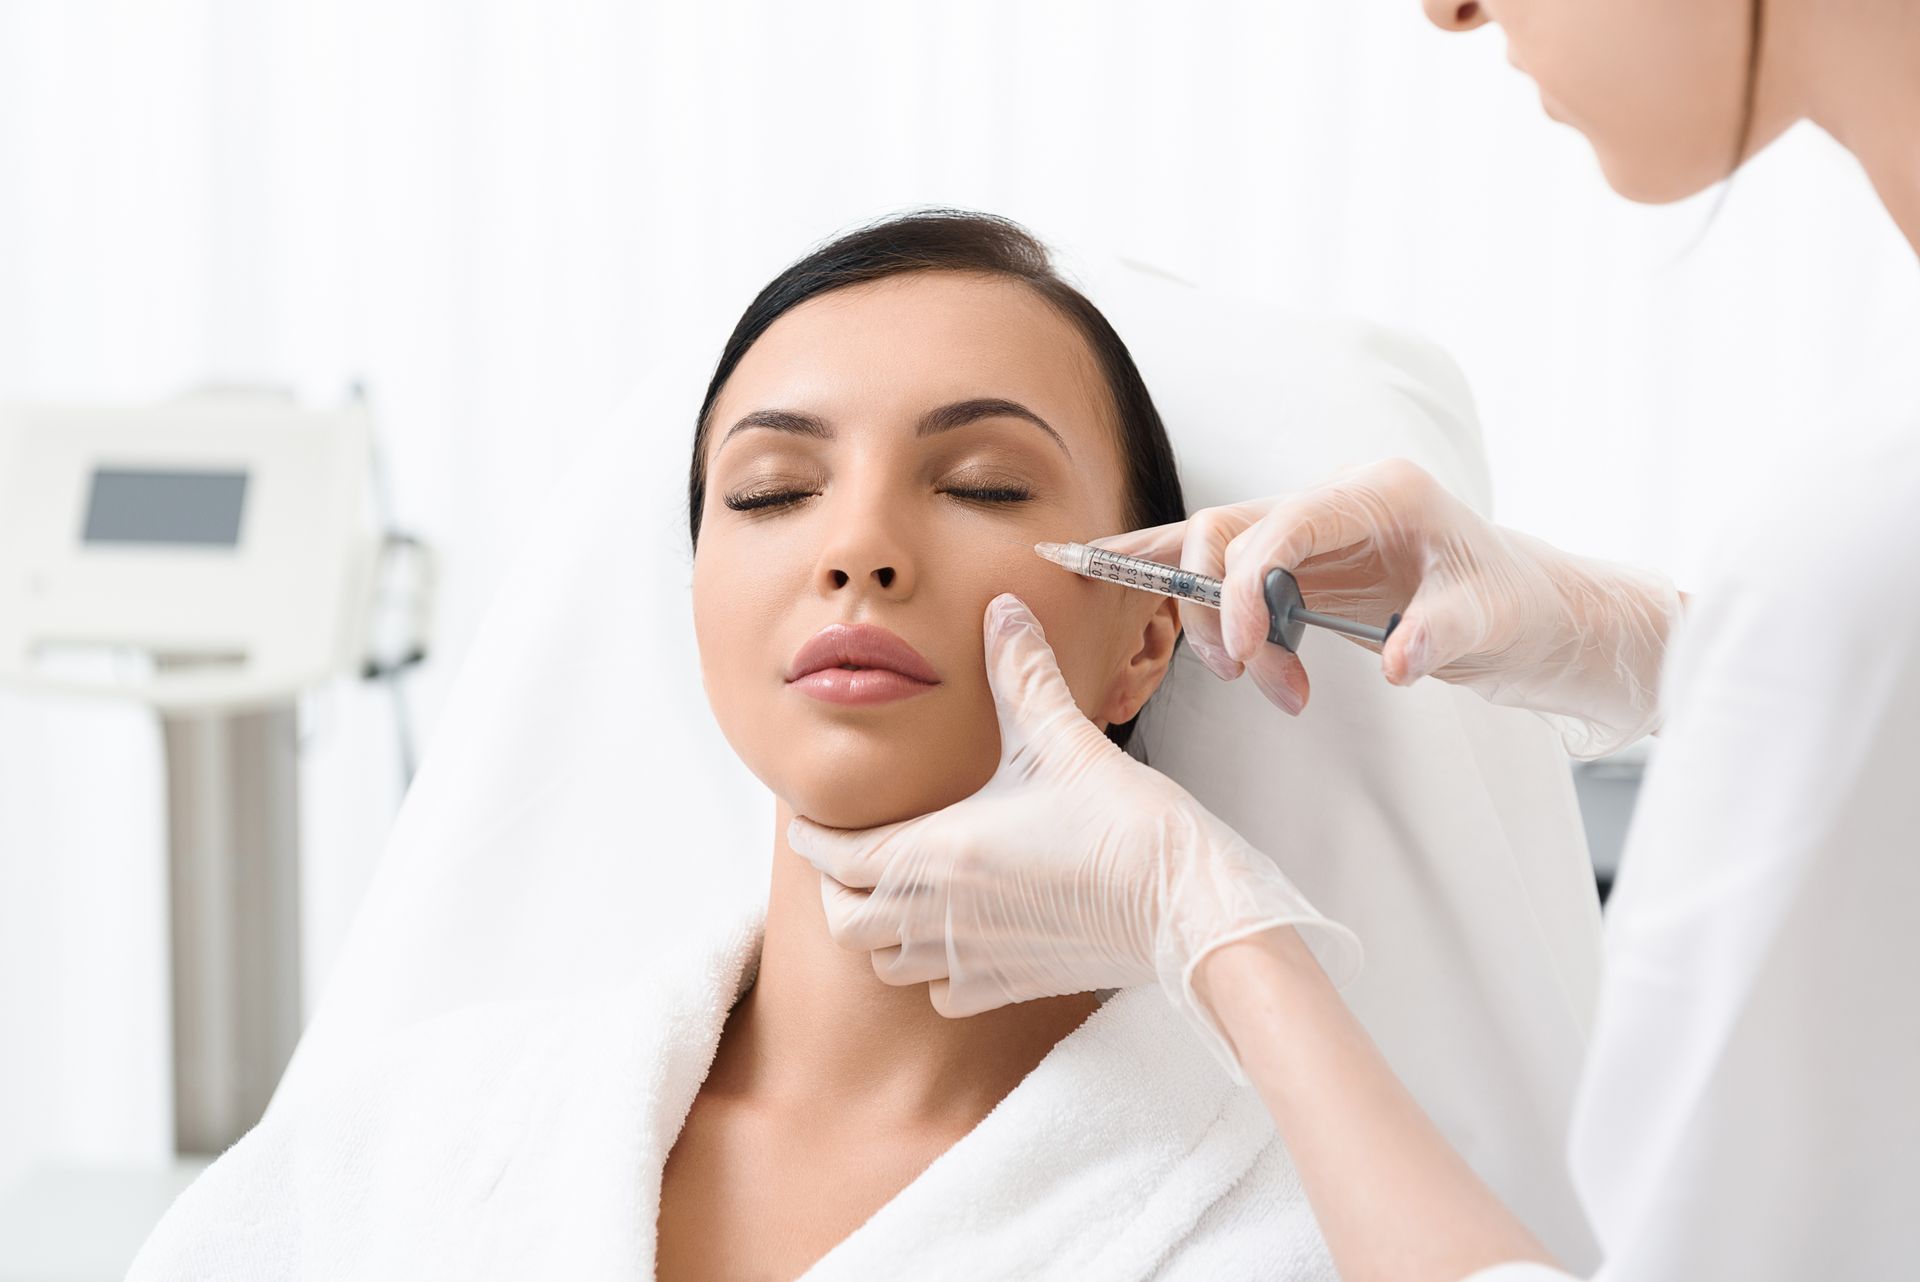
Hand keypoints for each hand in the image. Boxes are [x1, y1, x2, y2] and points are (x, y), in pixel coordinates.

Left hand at [787, 592, 1360, 1079]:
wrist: (1185, 906)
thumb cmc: (1125, 825)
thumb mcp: (1063, 738)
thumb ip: (1020, 674)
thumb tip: (1004, 610)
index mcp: (935, 854)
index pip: (836, 856)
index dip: (812, 837)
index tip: (807, 820)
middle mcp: (940, 916)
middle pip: (845, 921)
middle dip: (836, 889)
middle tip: (845, 857)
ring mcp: (974, 959)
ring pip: (887, 964)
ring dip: (880, 933)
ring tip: (894, 896)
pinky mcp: (1012, 987)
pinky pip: (944, 993)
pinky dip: (934, 972)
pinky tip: (957, 939)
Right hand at [1093, 457, 1681, 757]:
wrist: (1537, 615)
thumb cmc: (1519, 609)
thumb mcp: (1495, 623)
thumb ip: (1444, 635)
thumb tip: (1399, 662)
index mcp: (1381, 493)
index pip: (1281, 524)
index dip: (1242, 585)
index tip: (1240, 654)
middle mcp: (1336, 500)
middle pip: (1228, 530)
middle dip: (1217, 608)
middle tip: (1248, 678)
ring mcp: (1314, 530)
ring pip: (1216, 552)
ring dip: (1214, 623)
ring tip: (1264, 685)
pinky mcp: (1301, 565)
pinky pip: (1223, 566)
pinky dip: (1178, 582)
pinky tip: (1118, 578)